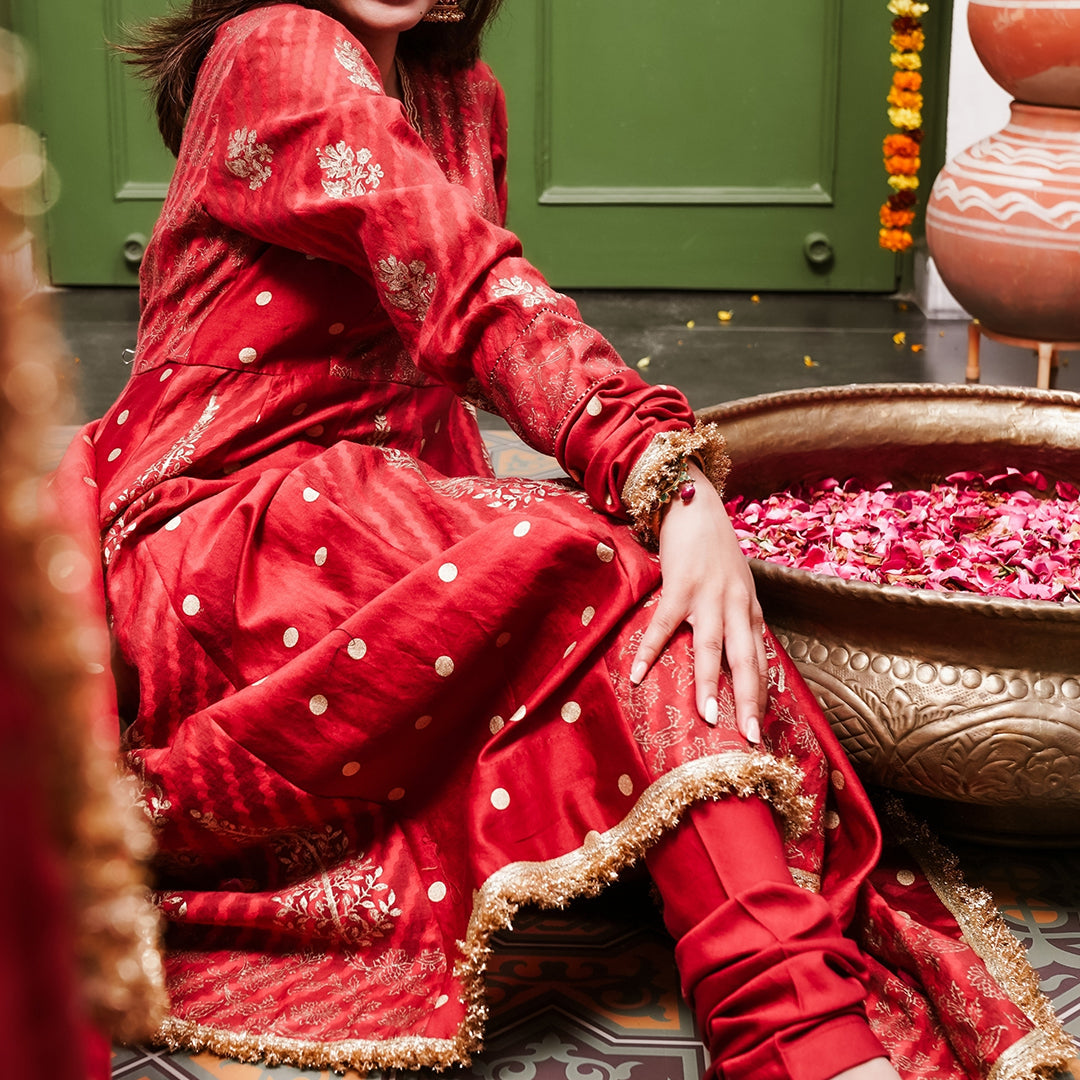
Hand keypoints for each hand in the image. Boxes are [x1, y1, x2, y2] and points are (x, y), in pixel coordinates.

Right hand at [628, 464, 766, 742]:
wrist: (696, 504)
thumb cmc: (714, 548)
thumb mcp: (737, 585)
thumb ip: (739, 618)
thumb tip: (740, 657)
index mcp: (750, 609)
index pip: (760, 660)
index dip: (761, 695)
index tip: (762, 729)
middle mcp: (735, 605)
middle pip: (746, 661)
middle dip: (749, 701)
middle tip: (750, 737)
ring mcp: (708, 596)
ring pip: (712, 647)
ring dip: (710, 683)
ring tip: (707, 716)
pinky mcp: (679, 585)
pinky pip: (663, 625)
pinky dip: (649, 651)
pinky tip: (638, 675)